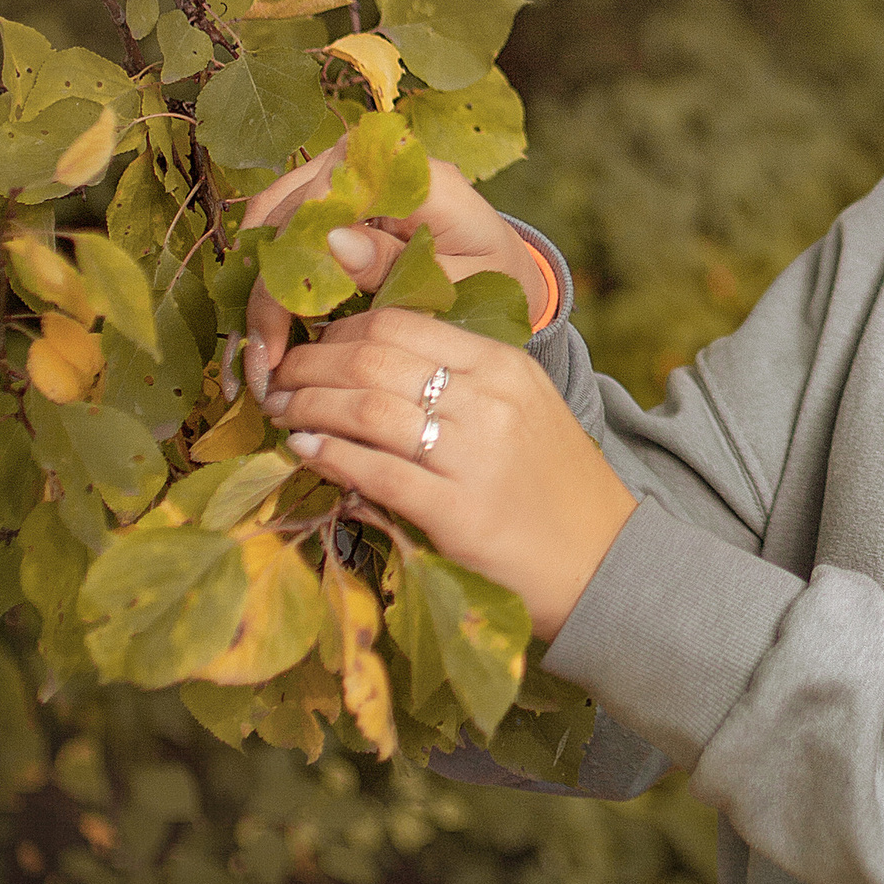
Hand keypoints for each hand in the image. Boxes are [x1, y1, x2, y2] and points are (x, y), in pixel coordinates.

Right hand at [240, 147, 539, 398]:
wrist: (499, 267)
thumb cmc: (486, 273)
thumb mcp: (457, 280)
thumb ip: (398, 263)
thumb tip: (333, 241)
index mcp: (417, 176)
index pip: (331, 200)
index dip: (295, 266)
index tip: (280, 337)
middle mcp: (374, 162)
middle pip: (292, 211)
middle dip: (266, 289)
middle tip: (262, 361)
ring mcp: (347, 174)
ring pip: (273, 217)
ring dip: (258, 284)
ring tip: (261, 352)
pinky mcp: (331, 196)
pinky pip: (280, 225)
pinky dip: (267, 275)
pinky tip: (267, 329)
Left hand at [266, 308, 637, 640]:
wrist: (605, 561)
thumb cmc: (555, 486)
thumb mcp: (522, 409)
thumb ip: (461, 383)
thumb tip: (370, 373)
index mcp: (504, 365)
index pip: (402, 323)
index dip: (339, 332)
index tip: (311, 350)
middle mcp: (488, 399)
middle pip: (372, 359)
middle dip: (310, 366)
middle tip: (278, 380)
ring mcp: (474, 455)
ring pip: (365, 410)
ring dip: (308, 407)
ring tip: (282, 412)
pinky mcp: (458, 512)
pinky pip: (374, 473)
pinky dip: (328, 456)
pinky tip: (304, 451)